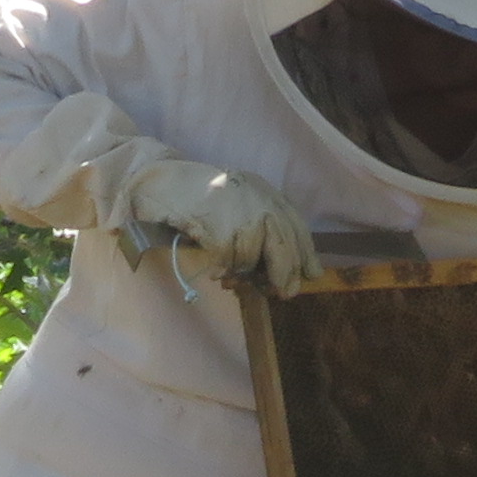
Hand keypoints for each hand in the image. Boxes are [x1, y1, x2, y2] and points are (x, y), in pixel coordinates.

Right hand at [121, 158, 318, 298]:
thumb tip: (286, 269)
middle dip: (284, 274)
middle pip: (283, 246)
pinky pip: (227, 261)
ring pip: (251, 258)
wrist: (164, 182)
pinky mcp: (219, 227)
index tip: (312, 275)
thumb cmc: (200, 198)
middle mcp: (258, 201)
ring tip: (229, 275)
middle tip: (284, 293)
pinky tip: (214, 271)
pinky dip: (220, 270)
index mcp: (265, 193)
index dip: (306, 254)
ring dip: (240, 272)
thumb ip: (262, 225)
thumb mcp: (239, 203)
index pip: (296, 226)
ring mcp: (239, 213)